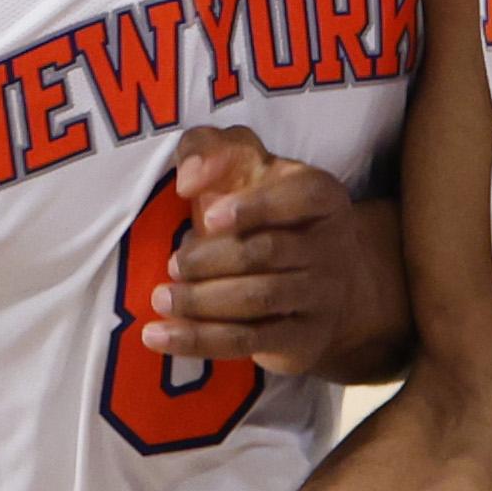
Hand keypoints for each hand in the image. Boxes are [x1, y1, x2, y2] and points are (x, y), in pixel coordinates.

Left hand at [142, 126, 403, 378]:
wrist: (320, 282)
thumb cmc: (264, 212)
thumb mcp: (243, 166)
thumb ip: (210, 148)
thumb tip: (190, 179)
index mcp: (321, 196)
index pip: (300, 197)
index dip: (255, 207)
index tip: (208, 217)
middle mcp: (332, 245)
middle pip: (269, 252)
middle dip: (213, 259)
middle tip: (175, 264)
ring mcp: (323, 297)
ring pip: (260, 299)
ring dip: (202, 300)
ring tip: (162, 297)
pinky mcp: (304, 341)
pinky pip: (249, 342)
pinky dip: (199, 339)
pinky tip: (159, 335)